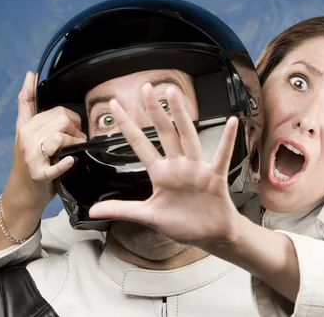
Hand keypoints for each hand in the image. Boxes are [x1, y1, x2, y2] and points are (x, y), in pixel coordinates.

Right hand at [3, 71, 86, 211]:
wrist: (23, 195)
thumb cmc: (33, 164)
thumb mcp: (30, 137)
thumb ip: (34, 114)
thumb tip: (32, 79)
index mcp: (24, 128)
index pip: (26, 103)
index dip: (29, 88)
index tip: (32, 75)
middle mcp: (25, 138)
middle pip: (57, 117)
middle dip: (74, 125)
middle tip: (77, 136)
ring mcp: (30, 156)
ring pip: (59, 135)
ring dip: (75, 140)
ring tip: (77, 147)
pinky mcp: (38, 173)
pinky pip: (56, 163)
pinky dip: (65, 163)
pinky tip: (71, 161)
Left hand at [89, 83, 241, 249]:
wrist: (210, 236)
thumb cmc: (183, 224)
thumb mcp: (148, 216)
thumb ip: (122, 209)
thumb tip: (92, 210)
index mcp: (160, 173)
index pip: (139, 144)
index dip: (127, 124)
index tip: (115, 104)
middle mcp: (177, 166)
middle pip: (163, 132)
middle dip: (154, 111)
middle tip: (146, 87)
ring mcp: (196, 169)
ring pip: (187, 137)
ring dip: (180, 116)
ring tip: (174, 94)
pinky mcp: (214, 177)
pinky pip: (221, 156)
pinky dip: (227, 140)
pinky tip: (231, 122)